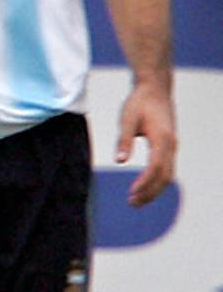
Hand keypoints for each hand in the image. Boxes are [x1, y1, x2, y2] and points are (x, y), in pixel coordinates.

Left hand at [117, 82, 176, 206]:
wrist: (155, 88)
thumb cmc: (139, 102)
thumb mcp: (127, 119)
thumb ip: (123, 140)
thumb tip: (119, 160)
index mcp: (162, 139)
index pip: (155, 167)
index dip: (144, 183)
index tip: (131, 193)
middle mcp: (171, 144)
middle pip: (165, 176)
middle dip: (149, 192)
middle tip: (131, 203)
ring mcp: (172, 146)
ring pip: (167, 174)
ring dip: (153, 189)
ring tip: (135, 199)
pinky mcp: (169, 146)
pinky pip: (166, 168)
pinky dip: (156, 180)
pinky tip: (143, 187)